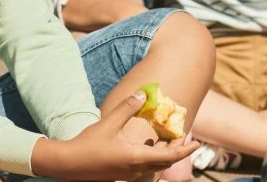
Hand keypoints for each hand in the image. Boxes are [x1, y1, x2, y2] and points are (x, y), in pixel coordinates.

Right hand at [31, 92, 199, 180]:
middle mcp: (136, 170)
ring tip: (167, 140)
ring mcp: (128, 175)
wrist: (69, 164)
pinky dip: (151, 157)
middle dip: (176, 151)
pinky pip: (143, 168)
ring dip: (163, 155)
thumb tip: (144, 94)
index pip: (170, 156)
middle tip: (183, 138)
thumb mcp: (109, 122)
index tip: (197, 143)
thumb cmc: (89, 144)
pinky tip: (145, 145)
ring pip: (154, 167)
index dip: (185, 149)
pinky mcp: (121, 175)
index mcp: (137, 158)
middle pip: (165, 163)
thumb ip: (128, 107)